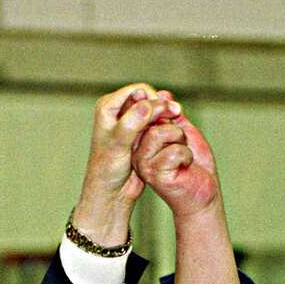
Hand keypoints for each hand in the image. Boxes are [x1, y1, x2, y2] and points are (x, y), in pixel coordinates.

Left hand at [71, 84, 181, 246]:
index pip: (137, 91)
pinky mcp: (139, 135)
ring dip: (165, 115)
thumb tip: (146, 104)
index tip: (166, 110)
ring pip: (153, 111)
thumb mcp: (119, 144)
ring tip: (176, 121)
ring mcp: (129, 123)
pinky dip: (165, 125)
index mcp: (108, 107)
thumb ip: (131, 122)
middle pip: (147, 98)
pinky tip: (174, 131)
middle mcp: (118, 112)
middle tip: (176, 113)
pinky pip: (156, 123)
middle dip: (161, 105)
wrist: (111, 192)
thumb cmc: (108, 169)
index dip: (153, 98)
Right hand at [132, 112, 221, 219]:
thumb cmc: (194, 166)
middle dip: (174, 125)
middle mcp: (138, 152)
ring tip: (184, 155)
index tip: (177, 114)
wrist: (203, 195)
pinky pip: (173, 151)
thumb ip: (173, 114)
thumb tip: (163, 92)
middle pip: (150, 119)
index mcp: (142, 141)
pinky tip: (185, 166)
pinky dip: (186, 156)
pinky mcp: (154, 175)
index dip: (161, 107)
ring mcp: (144, 164)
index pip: (144, 113)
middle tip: (183, 139)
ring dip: (180, 140)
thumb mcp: (184, 132)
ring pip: (159, 133)